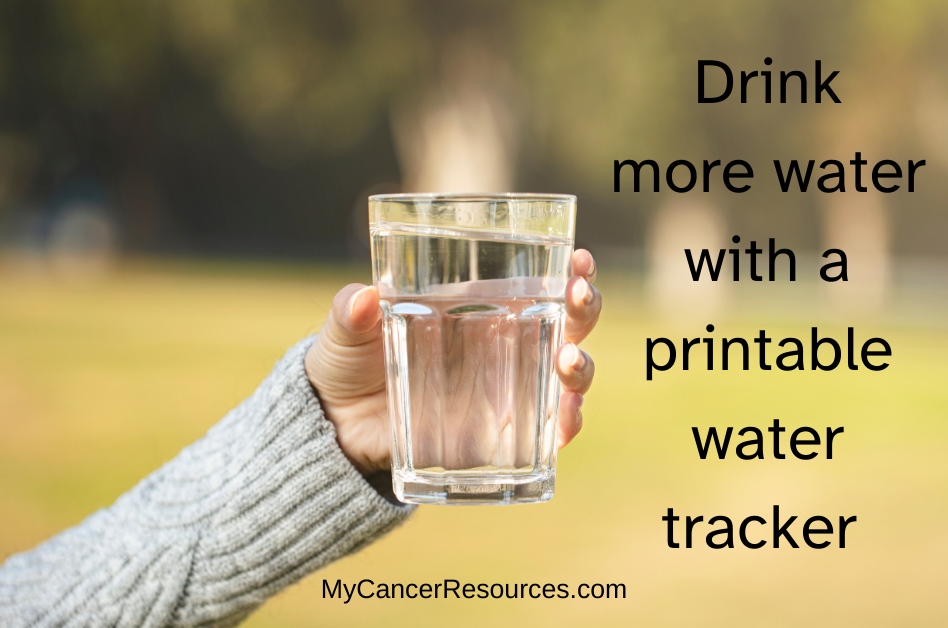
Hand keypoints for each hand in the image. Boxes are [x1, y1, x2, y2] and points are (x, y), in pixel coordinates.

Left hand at [304, 250, 600, 475]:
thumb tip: (363, 298)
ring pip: (567, 375)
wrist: (338, 428)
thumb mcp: (345, 333)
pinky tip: (567, 417)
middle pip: (569, 324)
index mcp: (479, 310)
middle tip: (579, 296)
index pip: (539, 282)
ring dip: (581, 366)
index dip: (570, 271)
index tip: (580, 259)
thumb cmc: (349, 363)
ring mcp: (508, 393)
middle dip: (586, 308)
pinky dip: (566, 425)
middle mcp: (506, 347)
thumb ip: (351, 313)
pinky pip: (549, 433)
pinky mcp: (502, 437)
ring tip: (568, 358)